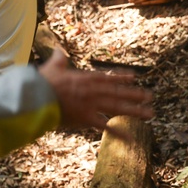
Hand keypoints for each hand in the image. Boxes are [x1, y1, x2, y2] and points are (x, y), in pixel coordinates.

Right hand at [38, 50, 153, 135]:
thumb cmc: (43, 82)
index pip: (109, 77)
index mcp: (86, 78)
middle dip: (135, 94)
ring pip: (118, 107)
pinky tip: (131, 138)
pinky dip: (118, 133)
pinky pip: (106, 127)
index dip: (122, 77)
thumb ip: (59, 58)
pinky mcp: (87, 118)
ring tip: (150, 113)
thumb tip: (58, 49)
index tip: (134, 77)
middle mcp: (94, 91)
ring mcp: (92, 104)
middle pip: (119, 92)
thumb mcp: (53, 67)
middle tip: (150, 96)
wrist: (38, 96)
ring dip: (135, 111)